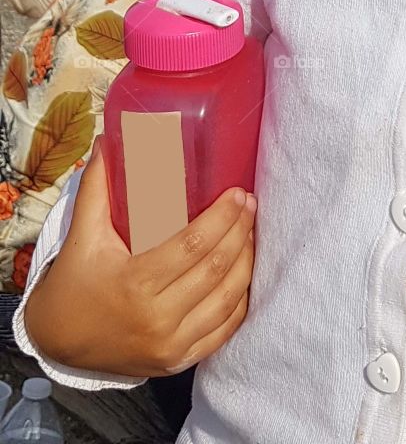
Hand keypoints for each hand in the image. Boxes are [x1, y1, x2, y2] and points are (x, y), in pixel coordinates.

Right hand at [23, 140, 256, 377]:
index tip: (238, 193)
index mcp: (134, 283)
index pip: (192, 246)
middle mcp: (156, 318)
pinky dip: (240, 301)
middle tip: (250, 204)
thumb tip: (106, 140)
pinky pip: (223, 331)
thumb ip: (97, 187)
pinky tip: (245, 274)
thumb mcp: (83, 235)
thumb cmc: (74, 283)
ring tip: (251, 231)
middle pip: (215, 269)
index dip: (222, 218)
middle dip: (240, 232)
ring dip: (246, 262)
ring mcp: (170, 345)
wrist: (58, 345)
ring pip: (227, 300)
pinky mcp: (178, 361)